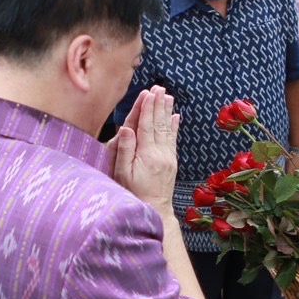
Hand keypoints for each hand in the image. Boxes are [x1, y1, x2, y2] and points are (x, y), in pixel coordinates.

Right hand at [112, 86, 179, 211]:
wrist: (155, 210)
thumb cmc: (133, 193)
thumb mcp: (123, 173)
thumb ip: (124, 150)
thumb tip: (126, 128)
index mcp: (146, 154)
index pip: (146, 125)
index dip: (147, 108)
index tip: (149, 92)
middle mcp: (160, 153)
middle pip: (158, 123)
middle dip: (158, 104)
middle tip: (160, 88)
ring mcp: (168, 157)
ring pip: (167, 129)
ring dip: (167, 111)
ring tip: (168, 96)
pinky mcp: (172, 161)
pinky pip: (173, 139)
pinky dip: (174, 126)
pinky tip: (176, 116)